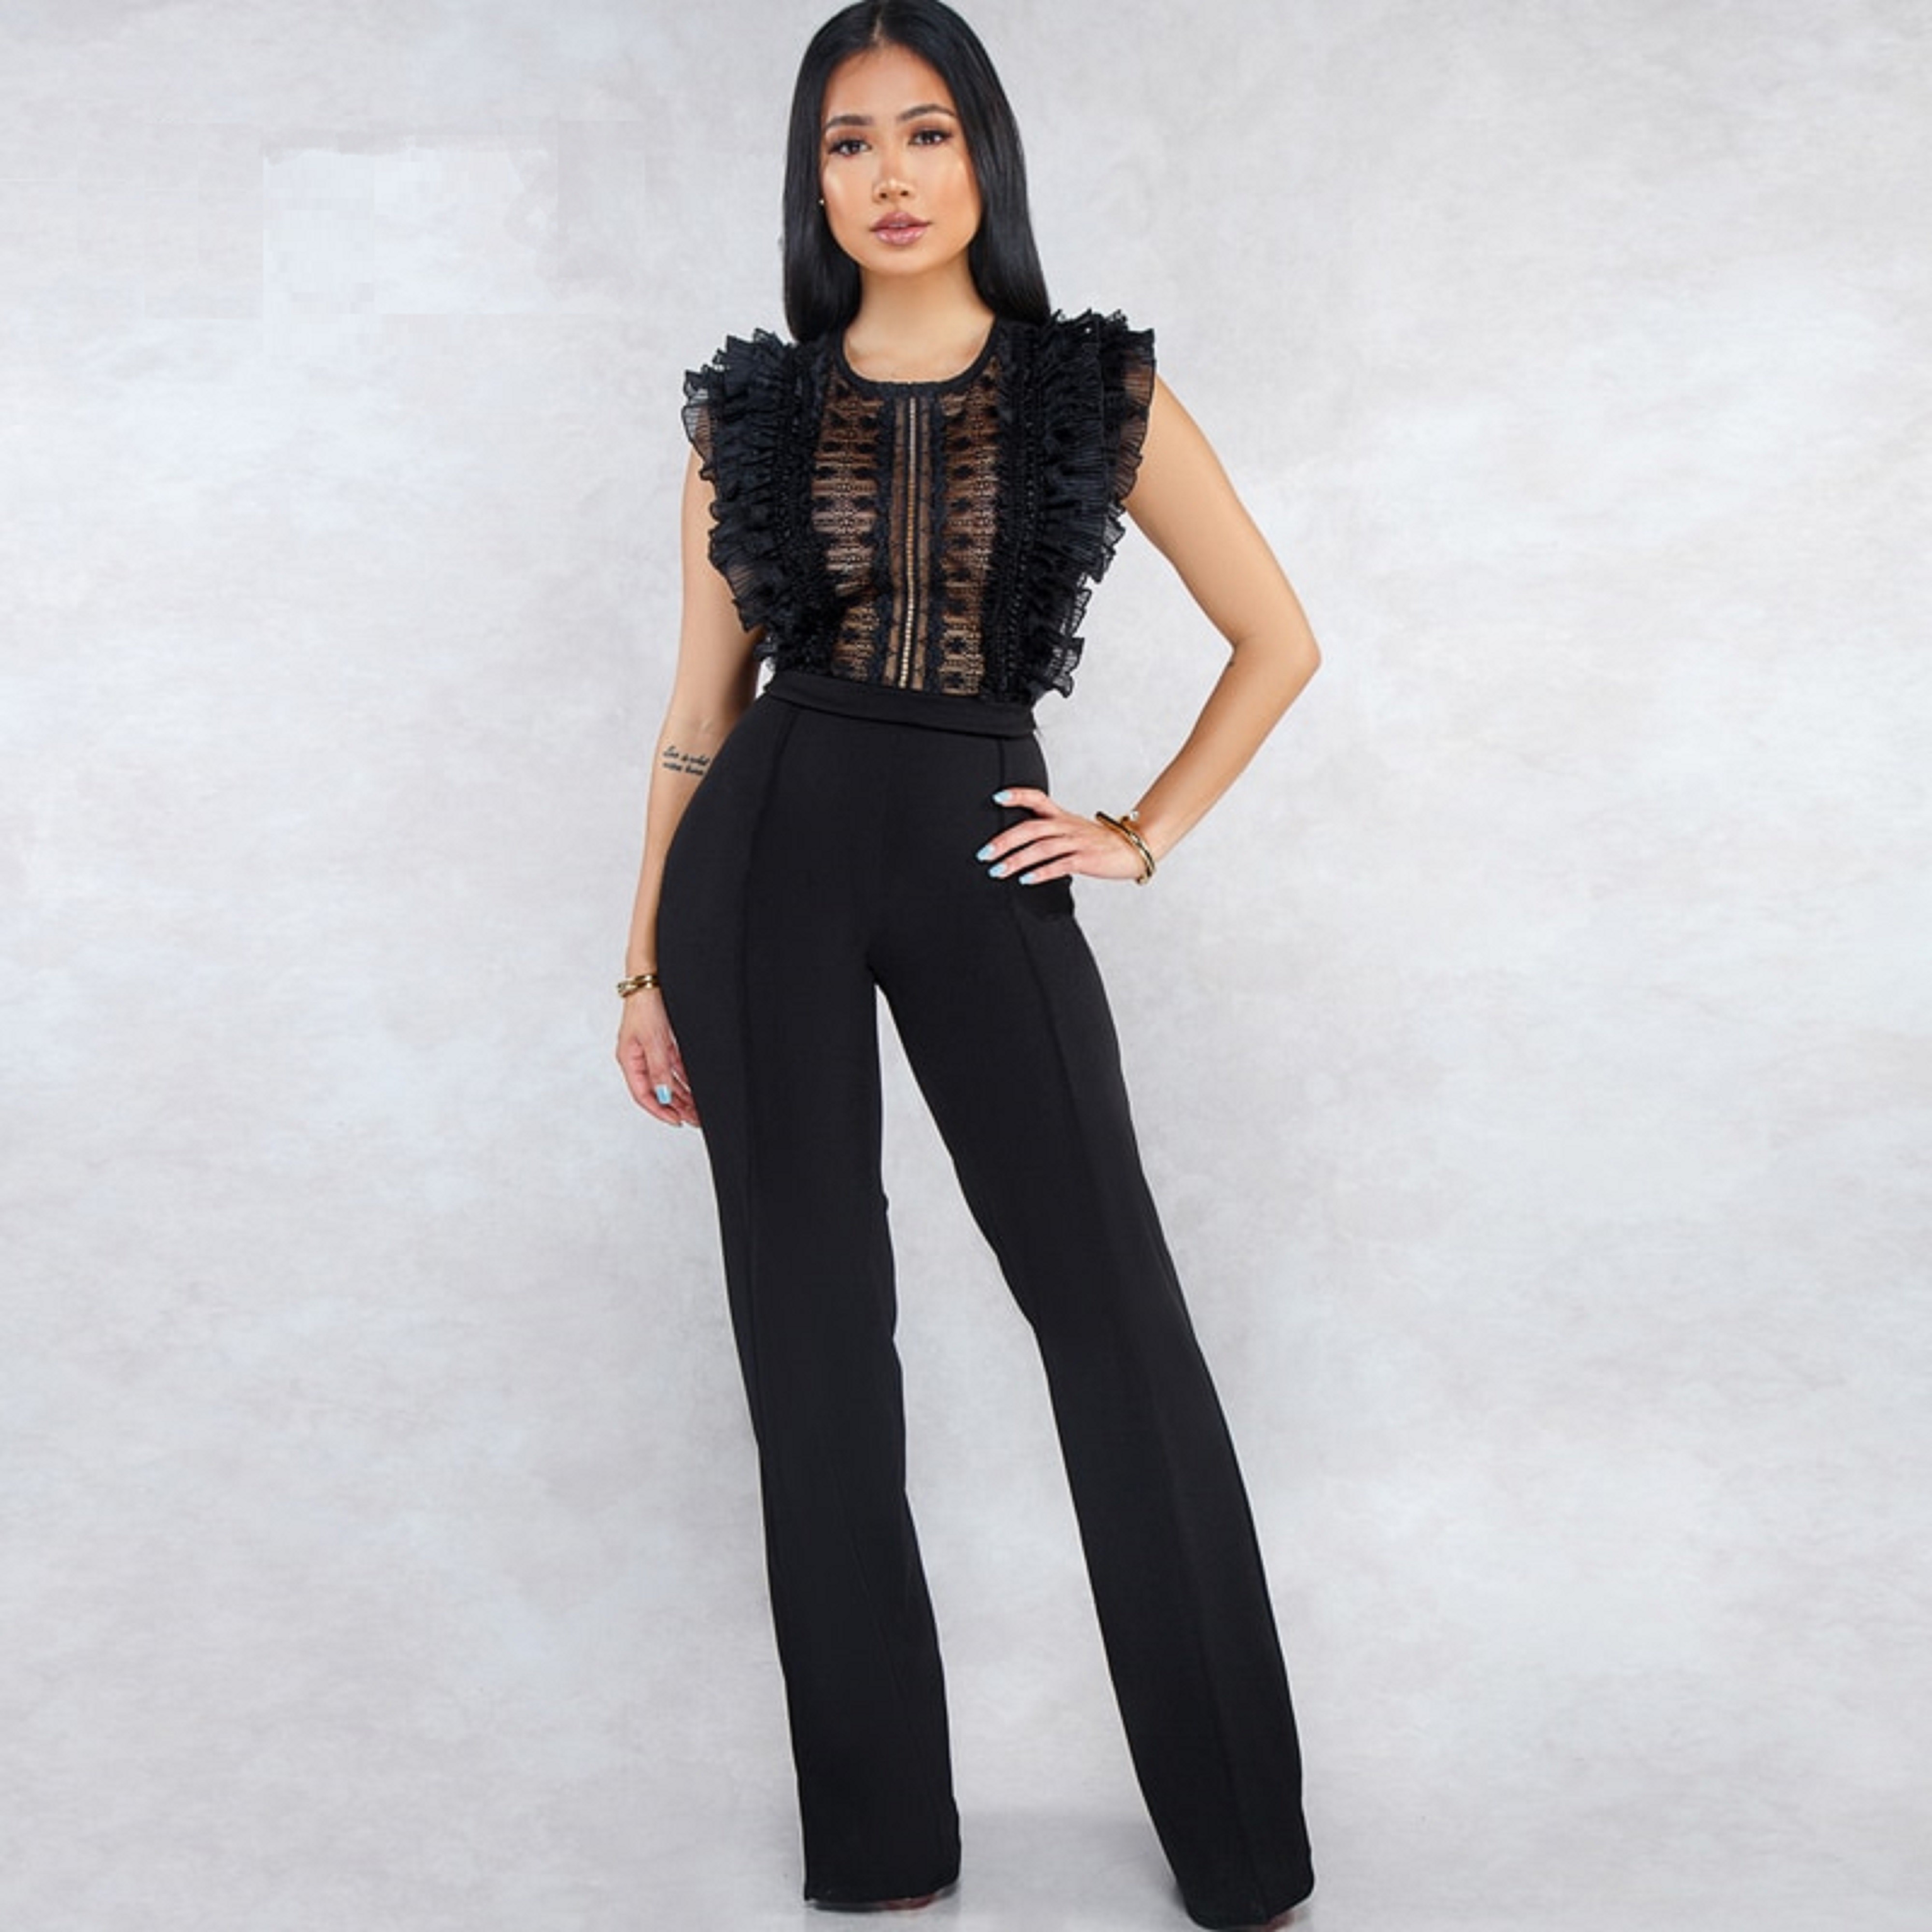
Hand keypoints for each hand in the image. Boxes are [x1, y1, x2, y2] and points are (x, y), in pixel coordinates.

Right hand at [616, 990, 700, 1127]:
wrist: (650, 979)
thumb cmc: (644, 1005)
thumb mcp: (653, 1041)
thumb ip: (659, 1070)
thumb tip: (663, 1096)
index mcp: (629, 1060)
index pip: (643, 1094)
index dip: (660, 1110)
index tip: (677, 1121)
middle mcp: (639, 1058)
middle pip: (657, 1090)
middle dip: (675, 1106)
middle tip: (693, 1118)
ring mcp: (650, 1050)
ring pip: (667, 1079)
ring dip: (682, 1094)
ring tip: (696, 1107)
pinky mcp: (661, 1042)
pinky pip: (674, 1066)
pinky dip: (684, 1077)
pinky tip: (695, 1086)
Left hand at [975, 787, 1148, 885]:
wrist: (1132, 849)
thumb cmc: (1098, 843)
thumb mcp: (1072, 829)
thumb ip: (1048, 831)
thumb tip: (1018, 841)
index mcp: (1062, 816)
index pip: (1037, 799)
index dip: (1018, 796)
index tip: (996, 798)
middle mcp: (1066, 826)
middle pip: (1030, 828)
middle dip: (1004, 841)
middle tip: (984, 853)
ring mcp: (1076, 842)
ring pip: (1041, 848)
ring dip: (1016, 860)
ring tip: (997, 871)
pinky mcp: (1085, 859)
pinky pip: (1060, 865)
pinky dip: (1041, 872)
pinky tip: (1026, 880)